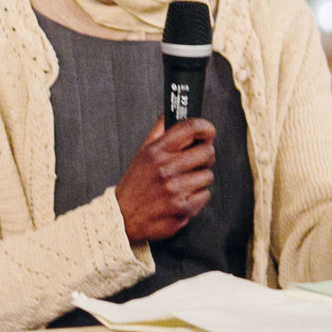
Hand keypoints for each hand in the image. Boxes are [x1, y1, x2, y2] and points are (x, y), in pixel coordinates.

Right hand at [115, 116, 215, 242]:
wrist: (122, 218)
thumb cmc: (134, 184)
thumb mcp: (142, 153)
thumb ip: (159, 132)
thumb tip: (170, 113)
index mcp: (157, 151)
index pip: (190, 128)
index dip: (205, 127)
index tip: (208, 132)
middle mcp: (166, 169)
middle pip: (207, 152)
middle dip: (206, 155)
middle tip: (198, 160)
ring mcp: (175, 189)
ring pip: (208, 175)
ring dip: (200, 179)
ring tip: (186, 182)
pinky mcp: (182, 208)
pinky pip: (205, 195)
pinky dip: (198, 197)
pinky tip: (184, 196)